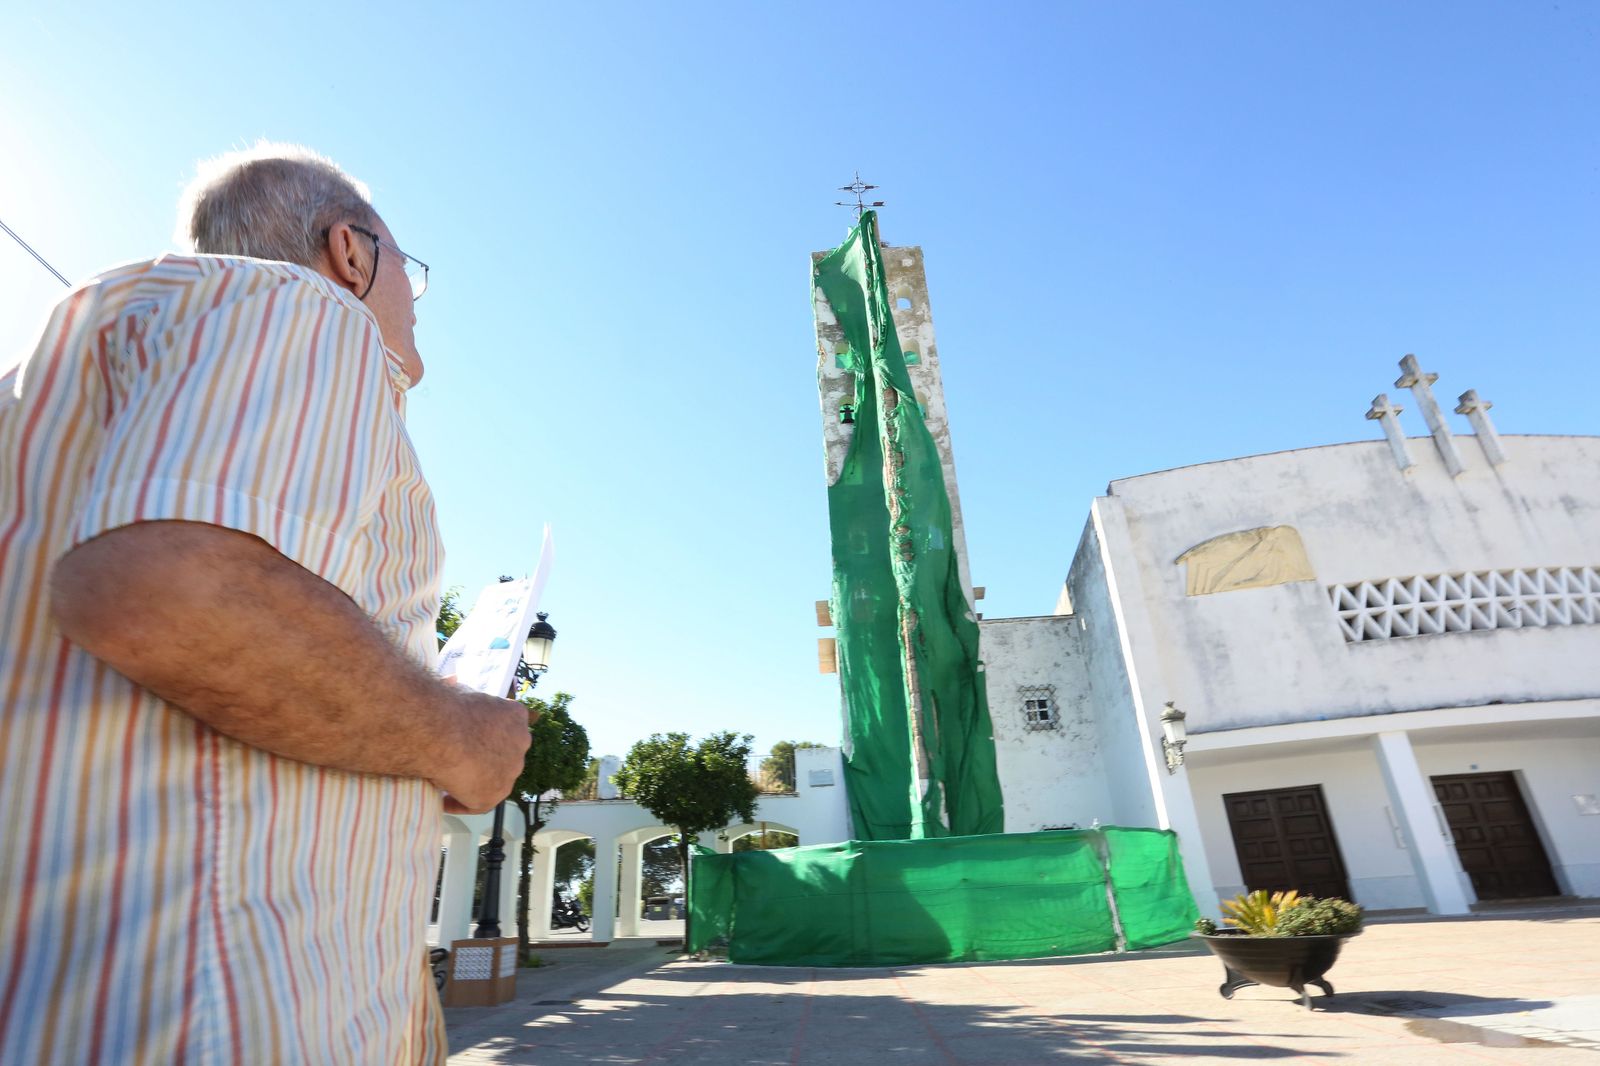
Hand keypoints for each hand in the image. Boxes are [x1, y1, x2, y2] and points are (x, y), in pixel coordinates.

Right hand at [434, 690, 531, 813]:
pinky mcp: (494, 795)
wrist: (444, 734)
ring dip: (477, 781)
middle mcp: (521, 742)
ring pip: (495, 779)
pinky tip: (444, 802)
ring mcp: (510, 771)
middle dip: (487, 757)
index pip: (509, 726)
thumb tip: (450, 683)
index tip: (475, 738)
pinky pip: (477, 804)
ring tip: (451, 782)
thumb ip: (461, 692)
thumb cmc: (448, 707)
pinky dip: (461, 803)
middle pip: (506, 753)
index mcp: (515, 714)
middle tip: (461, 760)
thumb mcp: (460, 689)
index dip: (491, 733)